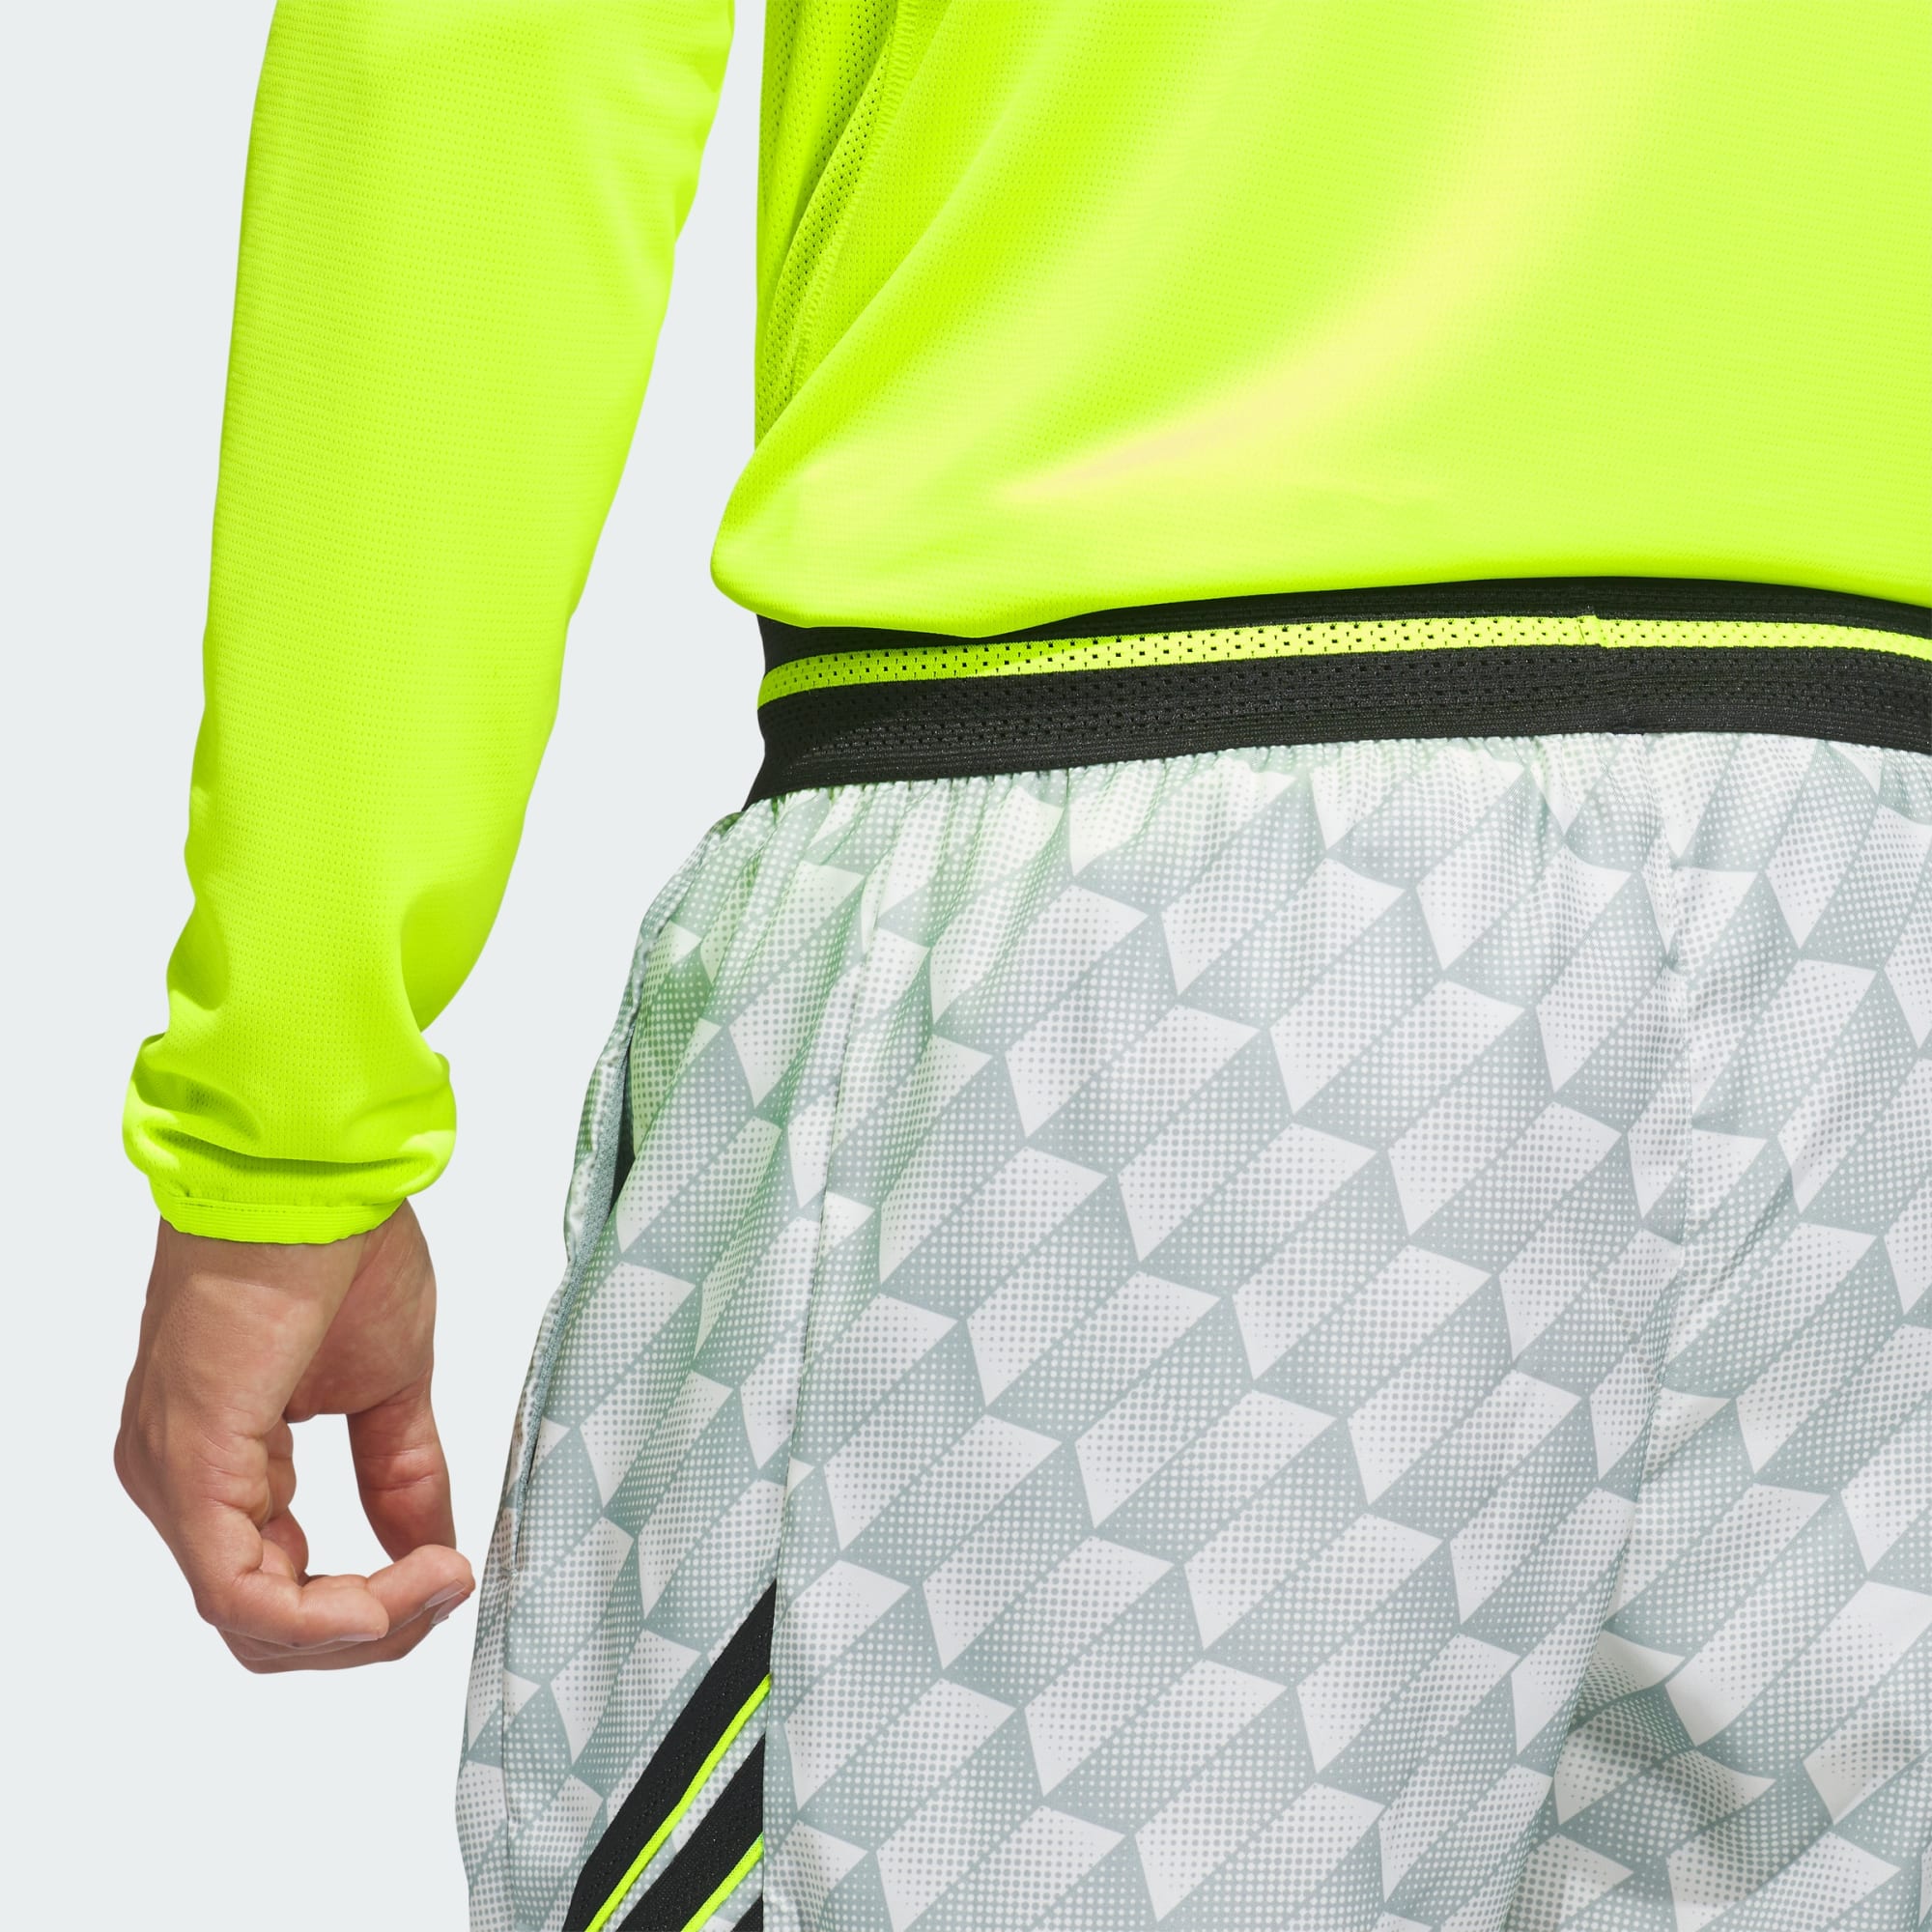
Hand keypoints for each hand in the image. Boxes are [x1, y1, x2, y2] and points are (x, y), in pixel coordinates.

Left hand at [116, 1202, 473, 1670]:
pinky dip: (326, 1614)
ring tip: (439, 1579)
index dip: (374, 1607)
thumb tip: (435, 1555)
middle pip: (262, 1628)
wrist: (317, 1175)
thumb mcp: (391, 1387)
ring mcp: (174, 1481)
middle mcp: (178, 1484)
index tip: (453, 1573)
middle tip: (450, 1585)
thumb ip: (404, 1475)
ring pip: (251, 1624)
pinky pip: (243, 1594)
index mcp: (219, 1463)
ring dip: (361, 1625)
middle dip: (372, 1630)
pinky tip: (397, 1586)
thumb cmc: (337, 1247)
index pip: (278, 1591)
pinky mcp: (189, 1469)